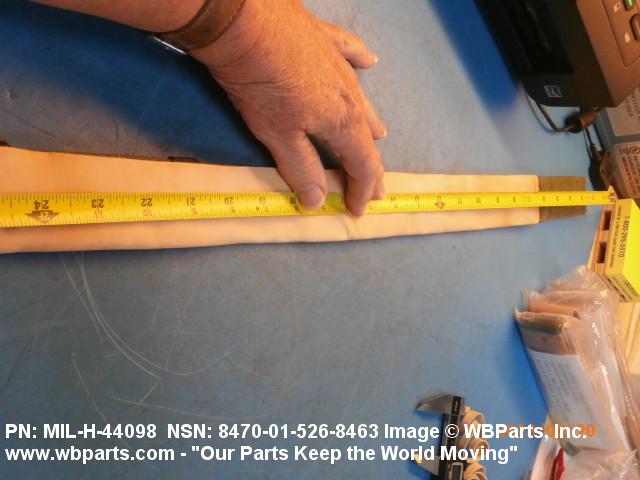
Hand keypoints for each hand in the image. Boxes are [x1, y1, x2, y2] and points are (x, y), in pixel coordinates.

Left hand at [191, 0, 386, 214]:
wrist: (245, 22)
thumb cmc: (260, 84)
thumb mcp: (278, 135)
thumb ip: (301, 168)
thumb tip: (319, 201)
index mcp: (341, 123)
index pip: (362, 166)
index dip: (362, 190)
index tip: (357, 210)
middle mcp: (350, 95)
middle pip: (366, 137)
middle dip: (370, 165)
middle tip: (374, 186)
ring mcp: (339, 65)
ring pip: (363, 100)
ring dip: (370, 123)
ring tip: (379, 135)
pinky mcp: (324, 40)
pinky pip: (351, 52)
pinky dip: (360, 61)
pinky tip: (369, 61)